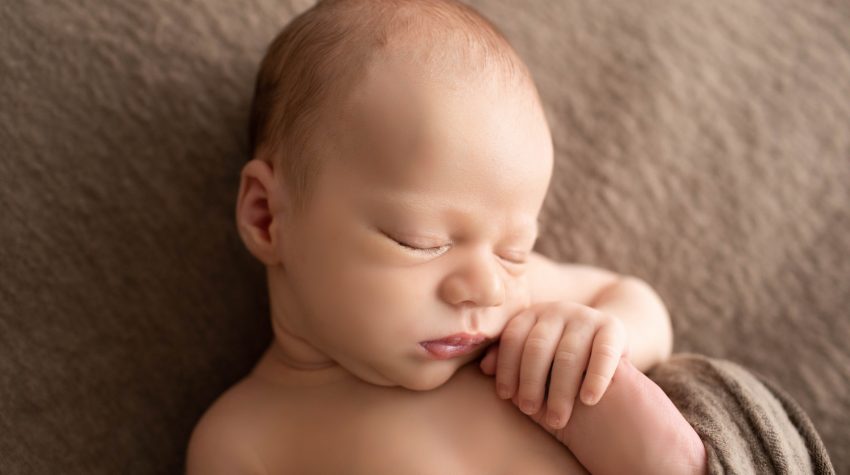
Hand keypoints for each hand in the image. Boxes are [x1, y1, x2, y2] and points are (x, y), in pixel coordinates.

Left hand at [479, 301, 629, 429]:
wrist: (604, 347)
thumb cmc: (557, 361)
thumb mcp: (532, 359)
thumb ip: (509, 360)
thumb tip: (485, 368)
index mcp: (532, 315)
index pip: (512, 338)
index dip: (507, 368)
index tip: (505, 396)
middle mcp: (557, 310)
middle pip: (537, 346)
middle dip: (531, 381)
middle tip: (529, 410)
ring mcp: (586, 316)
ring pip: (568, 354)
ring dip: (560, 389)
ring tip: (557, 416)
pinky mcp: (612, 328)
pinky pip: (603, 354)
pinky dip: (596, 378)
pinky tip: (588, 400)